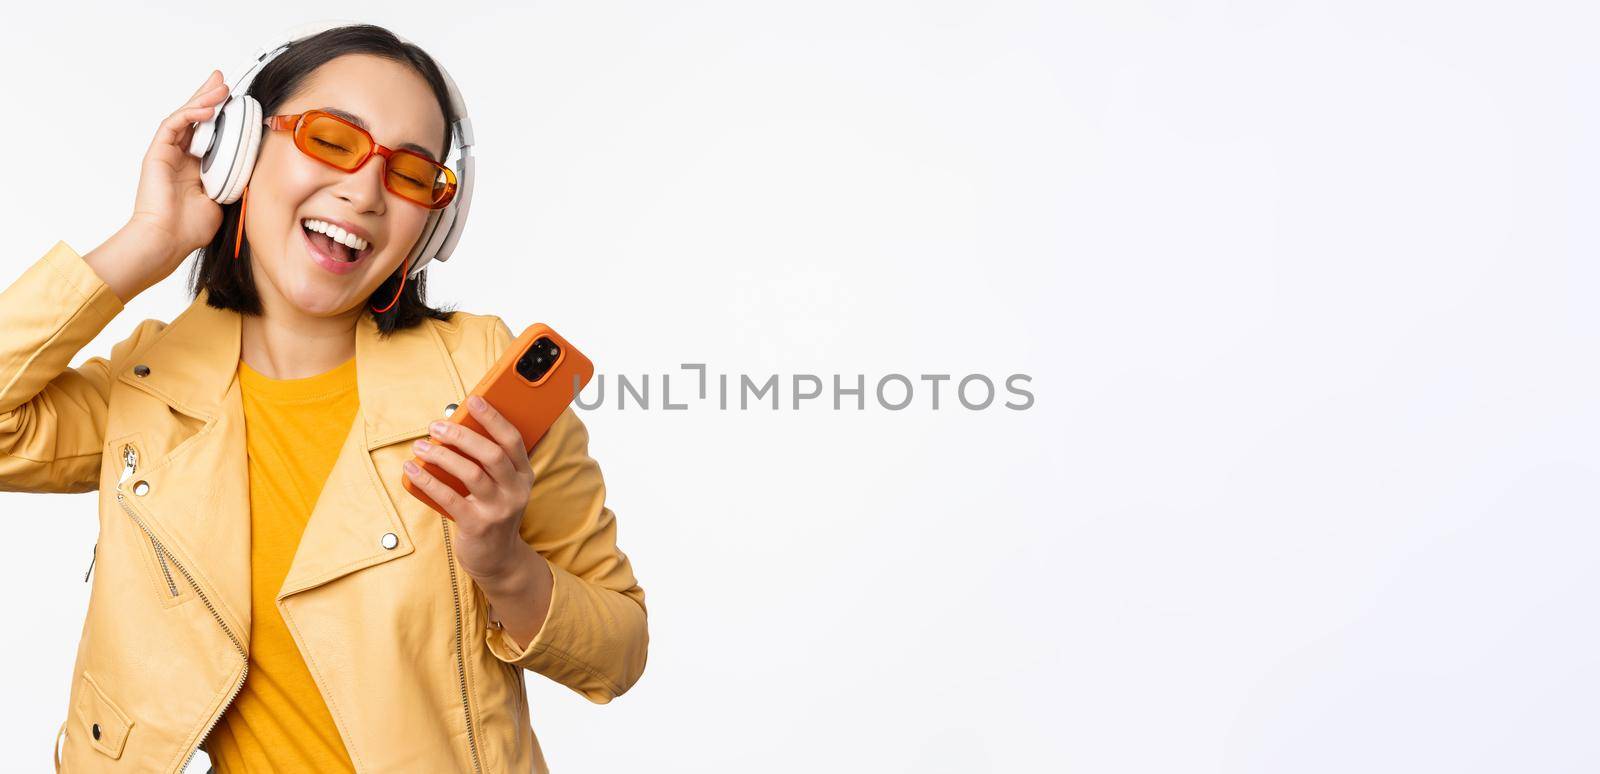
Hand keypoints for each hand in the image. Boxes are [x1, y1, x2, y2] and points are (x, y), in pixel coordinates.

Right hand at [127, 71, 230, 280]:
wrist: (168, 240)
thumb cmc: (191, 228)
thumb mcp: (224, 198)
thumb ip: (234, 179)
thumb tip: (254, 168)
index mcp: (196, 166)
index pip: (209, 133)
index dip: (221, 115)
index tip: (236, 100)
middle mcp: (181, 156)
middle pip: (195, 118)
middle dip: (209, 96)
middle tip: (222, 79)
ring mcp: (167, 153)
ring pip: (185, 116)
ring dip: (202, 99)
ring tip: (220, 86)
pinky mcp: (157, 153)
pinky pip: (173, 125)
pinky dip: (190, 113)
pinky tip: (207, 107)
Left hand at [403, 395, 534, 581]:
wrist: (498, 559)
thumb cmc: (493, 512)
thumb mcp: (501, 486)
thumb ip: (488, 462)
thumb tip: (455, 427)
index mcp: (524, 475)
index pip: (512, 439)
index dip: (493, 417)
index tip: (473, 400)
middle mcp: (515, 490)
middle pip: (491, 454)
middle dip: (461, 435)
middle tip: (436, 425)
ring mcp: (498, 509)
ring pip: (471, 473)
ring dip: (442, 455)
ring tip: (420, 446)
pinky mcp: (477, 525)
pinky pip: (449, 498)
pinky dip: (427, 480)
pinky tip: (412, 469)